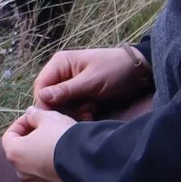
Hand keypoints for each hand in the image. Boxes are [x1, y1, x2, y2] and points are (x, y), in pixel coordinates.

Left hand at [0, 106, 76, 181]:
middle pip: (20, 150)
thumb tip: (30, 113)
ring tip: (53, 139)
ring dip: (39, 150)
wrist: (87, 160)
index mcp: (14, 153)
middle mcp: (21, 171)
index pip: (9, 135)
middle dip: (30, 136)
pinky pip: (45, 173)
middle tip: (43, 126)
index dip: (21, 122)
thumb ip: (35, 115)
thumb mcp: (48, 118)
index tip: (34, 116)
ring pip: (32, 163)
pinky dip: (49, 163)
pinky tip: (61, 154)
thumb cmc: (62, 136)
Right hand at [31, 46, 152, 119]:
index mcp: (60, 63)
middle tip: (79, 115)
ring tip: (88, 114)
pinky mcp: (81, 93)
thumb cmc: (115, 70)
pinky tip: (91, 113)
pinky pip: (73, 107)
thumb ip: (66, 90)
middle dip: (62, 109)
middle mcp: (62, 73)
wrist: (139, 71)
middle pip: (49, 98)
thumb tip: (41, 97)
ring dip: (73, 113)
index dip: (45, 103)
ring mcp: (71, 84)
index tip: (56, 118)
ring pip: (61, 105)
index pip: (41, 86)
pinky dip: (80, 112)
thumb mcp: (91, 81)